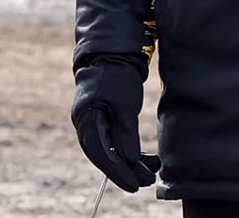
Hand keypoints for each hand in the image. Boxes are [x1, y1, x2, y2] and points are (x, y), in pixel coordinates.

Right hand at [72, 54, 158, 191]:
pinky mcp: (101, 119)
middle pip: (104, 156)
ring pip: (110, 150)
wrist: (111, 53)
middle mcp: (85, 124)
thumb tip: (128, 160)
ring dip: (131, 161)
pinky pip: (113, 141)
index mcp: (86, 119)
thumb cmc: (116, 75)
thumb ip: (125, 132)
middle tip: (148, 181)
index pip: (101, 154)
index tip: (135, 185)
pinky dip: (129, 150)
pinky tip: (146, 157)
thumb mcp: (125, 103)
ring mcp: (92, 122)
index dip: (118, 172)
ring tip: (153, 168)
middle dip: (126, 170)